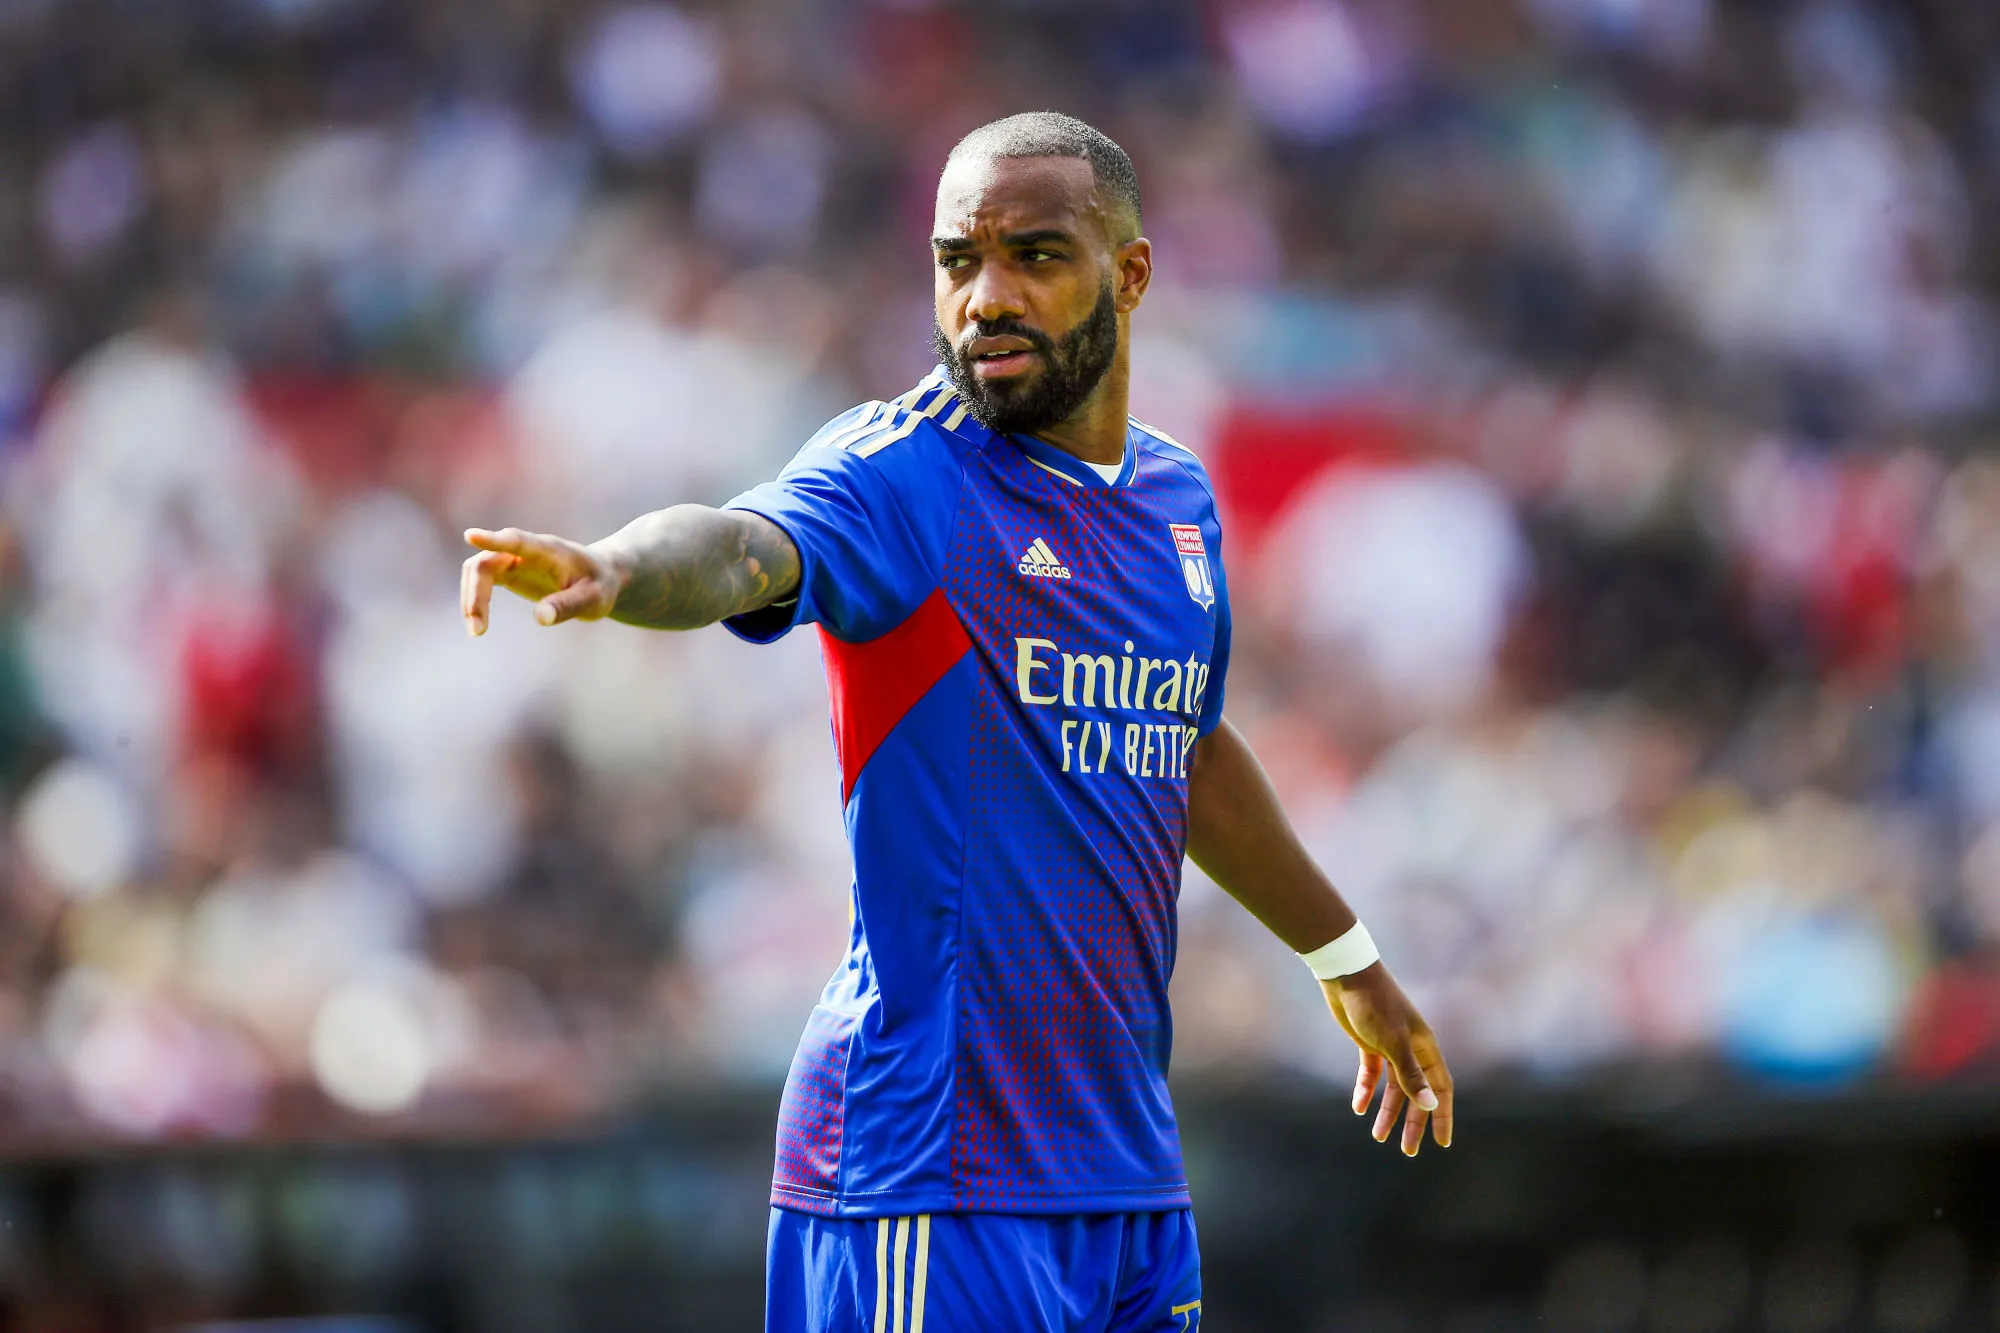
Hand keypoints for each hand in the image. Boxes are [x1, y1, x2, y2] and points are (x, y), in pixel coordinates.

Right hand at [460, 527, 624, 635]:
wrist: (601, 577)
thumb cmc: (600, 585)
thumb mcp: (593, 599)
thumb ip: (568, 605)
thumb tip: (540, 618)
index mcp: (548, 550)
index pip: (517, 541)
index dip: (494, 540)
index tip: (470, 536)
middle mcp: (526, 550)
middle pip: (487, 562)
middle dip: (475, 593)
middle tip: (477, 629)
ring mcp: (514, 559)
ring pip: (478, 570)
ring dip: (471, 598)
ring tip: (477, 631)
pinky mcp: (509, 571)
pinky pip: (481, 579)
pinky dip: (475, 600)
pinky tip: (478, 624)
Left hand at [1324, 964, 1452, 1155]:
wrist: (1346, 974)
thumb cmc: (1374, 1005)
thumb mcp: (1394, 1043)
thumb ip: (1411, 1075)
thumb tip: (1431, 1105)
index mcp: (1426, 1048)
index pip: (1441, 1089)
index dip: (1443, 1116)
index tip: (1442, 1143)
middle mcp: (1412, 1049)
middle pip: (1416, 1093)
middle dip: (1412, 1122)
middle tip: (1406, 1150)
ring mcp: (1390, 1046)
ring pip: (1392, 1087)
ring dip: (1386, 1111)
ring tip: (1378, 1136)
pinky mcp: (1368, 1042)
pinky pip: (1371, 1073)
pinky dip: (1365, 1090)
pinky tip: (1358, 1107)